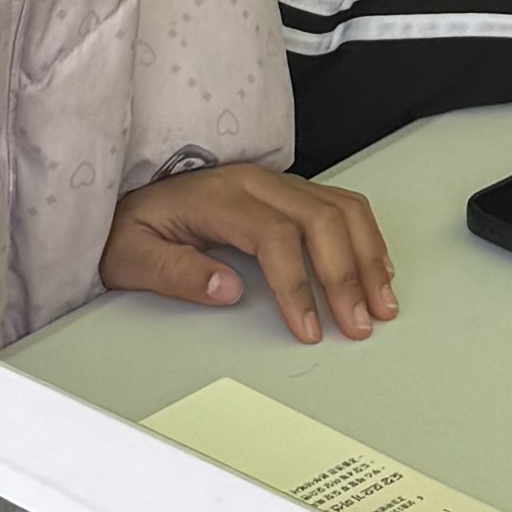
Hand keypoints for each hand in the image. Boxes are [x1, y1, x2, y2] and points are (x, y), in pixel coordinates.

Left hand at [101, 161, 397, 341]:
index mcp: (218, 198)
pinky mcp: (288, 192)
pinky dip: (367, 237)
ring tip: (380, 302)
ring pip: (341, 209)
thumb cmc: (131, 231)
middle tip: (357, 323)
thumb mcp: (131, 258)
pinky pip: (342, 204)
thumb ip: (176, 273)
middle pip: (321, 220)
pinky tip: (377, 268)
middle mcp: (255, 184)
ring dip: (368, 257)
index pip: (274, 236)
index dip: (297, 285)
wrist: (132, 203)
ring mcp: (276, 184)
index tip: (308, 327)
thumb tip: (227, 290)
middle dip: (346, 277)